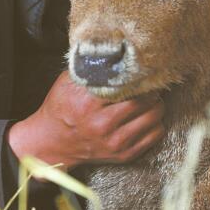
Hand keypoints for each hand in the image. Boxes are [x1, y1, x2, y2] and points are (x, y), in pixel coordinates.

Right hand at [7, 71, 164, 169]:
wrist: (52, 143)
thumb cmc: (61, 108)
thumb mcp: (68, 83)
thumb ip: (91, 70)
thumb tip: (116, 54)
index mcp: (88, 103)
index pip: (127, 85)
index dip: (138, 75)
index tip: (141, 70)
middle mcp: (103, 125)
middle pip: (145, 102)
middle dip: (151, 90)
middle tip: (150, 84)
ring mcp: (115, 143)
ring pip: (155, 118)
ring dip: (156, 105)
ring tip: (149, 100)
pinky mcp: (124, 155)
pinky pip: (155, 135)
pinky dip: (156, 123)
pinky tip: (146, 116)